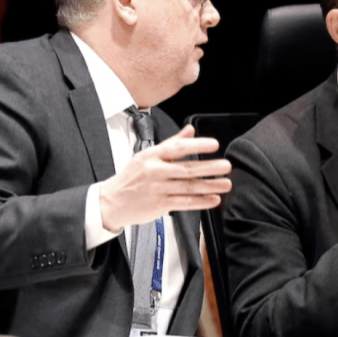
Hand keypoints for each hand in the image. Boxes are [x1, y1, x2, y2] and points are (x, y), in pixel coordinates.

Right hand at [99, 125, 232, 231]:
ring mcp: (158, 189)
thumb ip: (171, 143)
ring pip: (188, 187)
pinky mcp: (160, 205)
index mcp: (152, 156)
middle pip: (186, 169)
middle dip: (209, 168)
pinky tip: (213, 200)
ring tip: (226, 183)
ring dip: (210, 186)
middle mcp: (155, 172)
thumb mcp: (147, 155)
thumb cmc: (131, 178)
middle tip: (226, 166)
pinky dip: (201, 202)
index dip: (197, 145)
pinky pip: (184, 203)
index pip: (177, 148)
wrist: (111, 202)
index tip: (214, 145)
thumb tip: (190, 130)